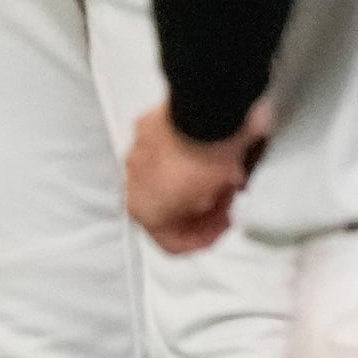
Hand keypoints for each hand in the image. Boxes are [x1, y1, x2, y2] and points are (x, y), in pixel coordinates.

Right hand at [123, 102, 260, 253]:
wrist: (206, 114)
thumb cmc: (207, 159)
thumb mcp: (215, 201)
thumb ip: (207, 211)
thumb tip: (209, 202)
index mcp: (144, 210)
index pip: (172, 243)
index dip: (203, 239)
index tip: (223, 225)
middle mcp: (132, 183)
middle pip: (167, 209)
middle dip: (198, 209)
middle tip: (224, 201)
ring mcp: (137, 153)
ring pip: (164, 178)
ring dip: (191, 182)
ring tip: (220, 173)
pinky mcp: (146, 127)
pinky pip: (166, 149)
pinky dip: (184, 153)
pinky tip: (208, 149)